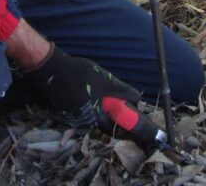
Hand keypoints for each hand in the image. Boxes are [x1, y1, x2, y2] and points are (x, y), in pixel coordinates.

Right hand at [19, 44, 165, 147]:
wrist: (48, 70)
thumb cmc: (78, 74)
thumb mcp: (103, 79)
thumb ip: (121, 90)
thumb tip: (137, 98)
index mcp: (97, 116)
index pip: (122, 128)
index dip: (138, 130)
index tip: (156, 135)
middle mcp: (87, 124)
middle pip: (110, 125)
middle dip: (119, 117)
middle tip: (127, 106)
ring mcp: (76, 120)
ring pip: (97, 119)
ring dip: (104, 110)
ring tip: (100, 92)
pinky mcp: (69, 115)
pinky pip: (87, 114)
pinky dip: (93, 107)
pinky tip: (87, 92)